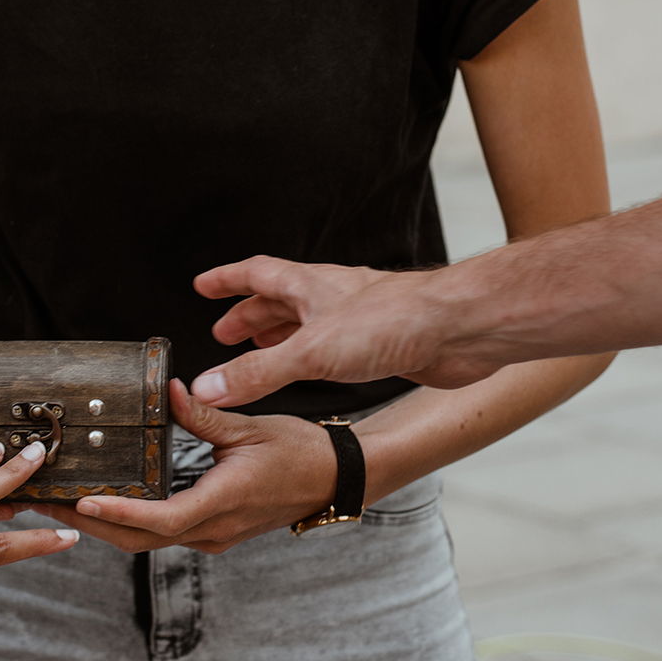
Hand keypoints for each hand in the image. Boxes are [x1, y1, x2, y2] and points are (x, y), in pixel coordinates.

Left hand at [25, 380, 333, 553]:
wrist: (336, 478)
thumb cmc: (301, 452)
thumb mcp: (250, 426)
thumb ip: (204, 414)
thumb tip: (169, 392)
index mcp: (222, 502)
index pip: (161, 518)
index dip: (120, 513)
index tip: (87, 503)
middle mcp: (213, 529)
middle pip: (142, 539)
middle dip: (94, 524)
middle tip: (52, 503)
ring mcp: (214, 535)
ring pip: (149, 541)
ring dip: (109, 525)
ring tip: (70, 502)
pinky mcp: (214, 530)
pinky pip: (165, 533)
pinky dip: (132, 521)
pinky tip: (112, 501)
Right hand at [189, 256, 505, 408]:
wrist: (458, 329)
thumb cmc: (395, 320)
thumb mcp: (311, 351)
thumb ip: (258, 373)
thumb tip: (210, 387)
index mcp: (310, 285)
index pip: (257, 274)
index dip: (227, 281)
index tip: (203, 286)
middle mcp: (332, 298)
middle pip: (281, 301)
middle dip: (250, 316)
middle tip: (225, 334)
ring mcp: (357, 320)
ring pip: (308, 325)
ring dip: (281, 338)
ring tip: (261, 353)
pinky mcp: (382, 345)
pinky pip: (335, 349)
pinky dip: (313, 359)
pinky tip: (316, 373)